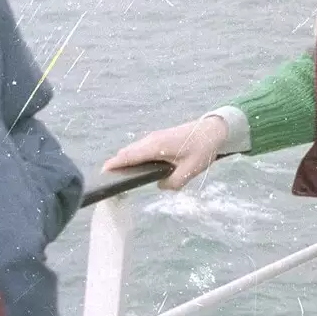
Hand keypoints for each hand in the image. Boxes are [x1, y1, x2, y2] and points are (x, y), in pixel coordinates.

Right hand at [103, 115, 227, 189]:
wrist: (214, 130)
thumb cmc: (202, 149)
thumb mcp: (189, 171)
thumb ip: (172, 183)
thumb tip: (160, 185)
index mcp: (155, 147)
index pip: (128, 156)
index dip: (113, 165)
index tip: (102, 174)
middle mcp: (151, 140)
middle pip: (127, 153)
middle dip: (117, 165)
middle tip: (112, 182)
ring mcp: (155, 137)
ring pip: (134, 150)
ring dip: (128, 161)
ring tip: (124, 177)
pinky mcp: (160, 138)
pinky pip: (142, 148)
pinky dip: (136, 157)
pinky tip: (140, 169)